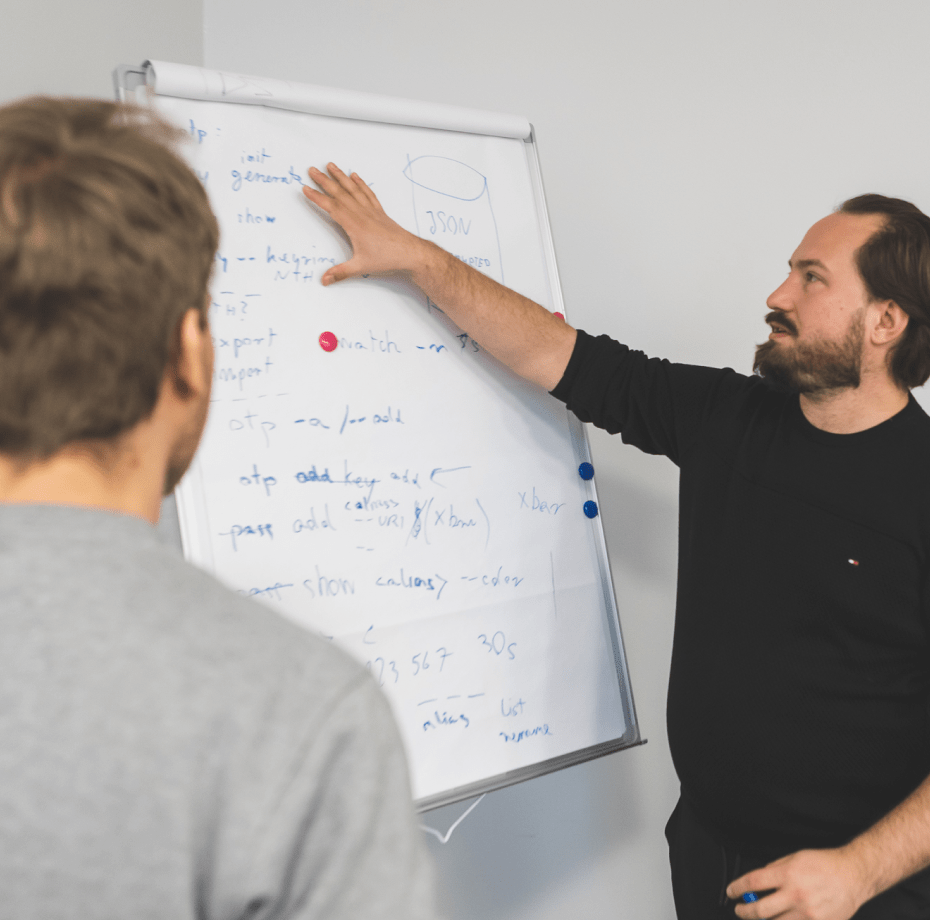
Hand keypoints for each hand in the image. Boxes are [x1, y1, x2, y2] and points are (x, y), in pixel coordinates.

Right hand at [302, 163, 425, 284]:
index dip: (317, 198)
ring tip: (331, 165)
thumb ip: (340, 273)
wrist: (410, 253)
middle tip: (312, 170)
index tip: (305, 188)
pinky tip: (355, 176)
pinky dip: (360, 183)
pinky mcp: (380, 212)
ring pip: (353, 189)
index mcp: (354, 225)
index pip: (332, 207)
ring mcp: (371, 211)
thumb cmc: (388, 258)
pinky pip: (368, 193)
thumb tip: (324, 280)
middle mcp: (362, 214)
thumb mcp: (361, 267)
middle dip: (324, 181)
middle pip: (340, 193)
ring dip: (340, 177)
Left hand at [728, 848, 870, 919]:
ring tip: (757, 916)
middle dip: (744, 911)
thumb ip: (774, 870)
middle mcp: (796, 895)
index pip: (753, 883)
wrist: (852, 876)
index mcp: (788, 874)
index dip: (737, 888)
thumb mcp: (794, 858)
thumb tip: (758, 882)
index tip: (731, 892)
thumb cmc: (825, 864)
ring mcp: (808, 914)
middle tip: (739, 909)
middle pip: (760, 909)